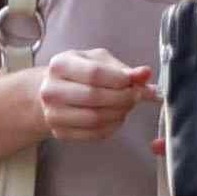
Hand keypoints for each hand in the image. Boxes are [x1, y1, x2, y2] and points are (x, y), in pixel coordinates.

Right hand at [35, 49, 157, 140]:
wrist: (53, 92)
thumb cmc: (79, 74)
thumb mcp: (100, 62)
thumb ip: (124, 69)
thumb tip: (145, 74)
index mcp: (60, 64)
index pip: (94, 74)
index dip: (120, 80)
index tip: (135, 82)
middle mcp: (51, 90)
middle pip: (94, 97)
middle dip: (123, 98)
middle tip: (137, 96)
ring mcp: (53, 114)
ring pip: (95, 118)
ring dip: (119, 114)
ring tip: (127, 106)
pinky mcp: (60, 133)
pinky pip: (93, 133)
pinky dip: (112, 127)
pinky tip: (117, 117)